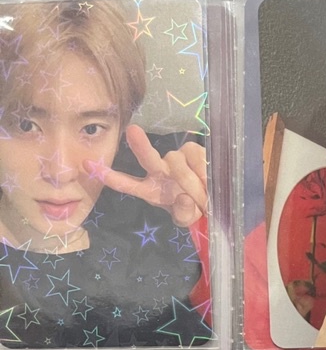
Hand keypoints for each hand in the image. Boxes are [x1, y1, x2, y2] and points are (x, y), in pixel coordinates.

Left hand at [88, 124, 207, 226]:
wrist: (214, 200)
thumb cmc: (193, 209)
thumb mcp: (186, 218)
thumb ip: (183, 214)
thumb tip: (184, 198)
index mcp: (151, 189)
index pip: (126, 183)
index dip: (109, 176)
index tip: (87, 164)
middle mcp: (159, 170)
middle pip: (147, 157)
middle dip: (139, 145)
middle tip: (132, 131)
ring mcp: (176, 160)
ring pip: (178, 163)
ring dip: (192, 183)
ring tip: (203, 198)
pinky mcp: (192, 152)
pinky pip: (195, 157)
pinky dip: (202, 171)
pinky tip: (208, 181)